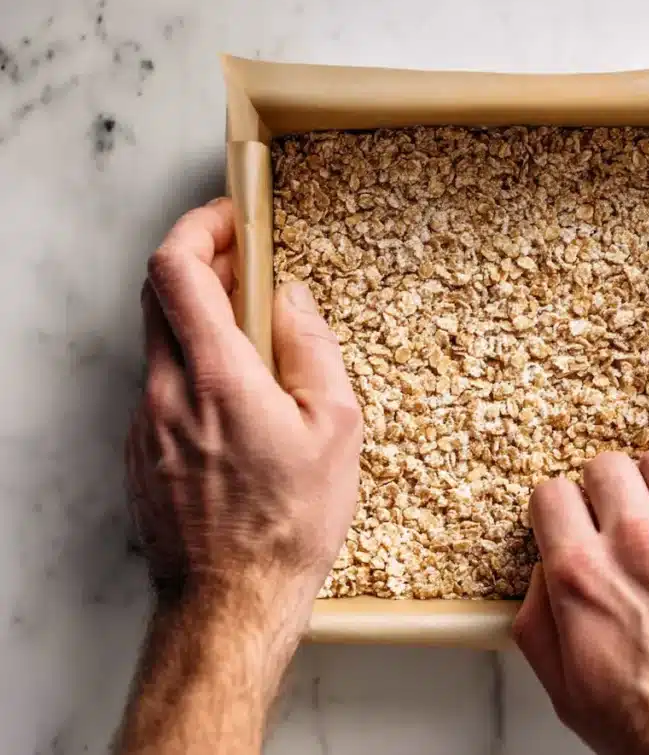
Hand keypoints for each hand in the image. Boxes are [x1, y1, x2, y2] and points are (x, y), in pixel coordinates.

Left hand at [125, 198, 361, 661]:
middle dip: (199, 265)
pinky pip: (159, 384)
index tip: (231, 221)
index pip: (176, 268)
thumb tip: (293, 298)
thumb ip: (313, 347)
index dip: (199, 228)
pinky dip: (190, 366)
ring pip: (158, 340)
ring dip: (199, 320)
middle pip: (157, 293)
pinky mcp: (139, 450)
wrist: (231, 601)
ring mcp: (144, 422)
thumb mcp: (335, 428)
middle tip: (246, 274)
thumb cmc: (289, 522)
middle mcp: (165, 391)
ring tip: (253, 344)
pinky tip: (233, 400)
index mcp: (217, 376)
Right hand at [514, 446, 648, 754]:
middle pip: (605, 466)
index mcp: (584, 577)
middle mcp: (639, 545)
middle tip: (623, 523)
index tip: (576, 523)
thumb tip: (544, 569)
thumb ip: (536, 619)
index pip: (552, 493)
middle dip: (607, 494)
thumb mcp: (565, 690)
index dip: (562, 512)